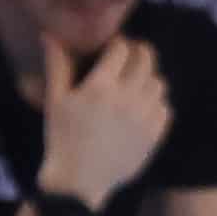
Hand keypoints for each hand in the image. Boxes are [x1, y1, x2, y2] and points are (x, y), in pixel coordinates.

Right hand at [36, 35, 171, 208]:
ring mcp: (145, 118)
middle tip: (134, 53)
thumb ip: (58, 66)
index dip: (120, 43)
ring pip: (159, 84)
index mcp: (101, 87)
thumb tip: (51, 36)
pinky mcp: (155, 136)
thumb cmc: (62, 137)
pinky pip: (165, 109)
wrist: (80, 180)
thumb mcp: (55, 100)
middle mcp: (128, 99)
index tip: (116, 45)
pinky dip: (157, 102)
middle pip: (147, 61)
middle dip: (141, 52)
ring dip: (149, 77)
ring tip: (138, 80)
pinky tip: (145, 104)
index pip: (122, 50)